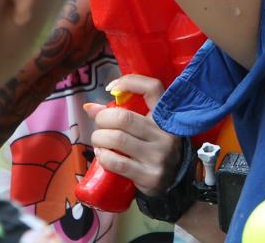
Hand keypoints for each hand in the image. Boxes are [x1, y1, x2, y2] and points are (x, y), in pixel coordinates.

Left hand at [85, 75, 182, 195]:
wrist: (174, 182)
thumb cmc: (155, 148)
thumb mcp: (147, 129)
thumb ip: (125, 115)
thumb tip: (90, 107)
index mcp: (165, 117)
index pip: (152, 88)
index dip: (130, 82)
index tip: (111, 88)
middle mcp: (164, 134)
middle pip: (124, 118)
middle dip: (103, 119)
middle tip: (99, 124)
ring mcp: (158, 155)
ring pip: (117, 139)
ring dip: (99, 138)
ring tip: (98, 141)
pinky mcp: (149, 175)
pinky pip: (116, 162)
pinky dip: (103, 156)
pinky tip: (102, 154)